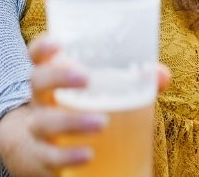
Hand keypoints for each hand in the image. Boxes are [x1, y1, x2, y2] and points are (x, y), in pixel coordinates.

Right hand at [0, 36, 170, 175]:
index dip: (43, 47)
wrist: (38, 154)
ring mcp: (38, 130)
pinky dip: (69, 155)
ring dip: (73, 121)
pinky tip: (88, 154)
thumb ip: (129, 81)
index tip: (58, 42)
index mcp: (51, 80)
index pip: (38, 56)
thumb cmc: (74, 113)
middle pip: (38, 82)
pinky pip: (51, 156)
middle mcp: (40, 102)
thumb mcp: (93, 95)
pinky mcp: (43, 157)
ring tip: (102, 122)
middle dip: (58, 77)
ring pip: (45, 122)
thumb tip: (161, 75)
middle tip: (86, 78)